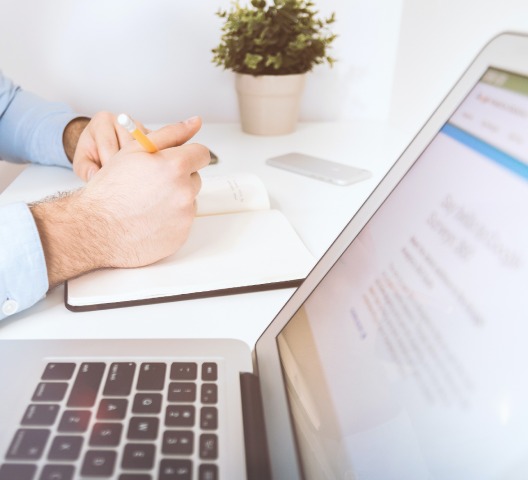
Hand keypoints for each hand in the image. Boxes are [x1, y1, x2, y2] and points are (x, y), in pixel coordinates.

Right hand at [31, 116, 210, 286]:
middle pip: (195, 178)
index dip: (187, 155)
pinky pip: (183, 222)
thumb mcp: (135, 149)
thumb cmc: (111, 188)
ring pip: (189, 200)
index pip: (201, 154)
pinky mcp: (181, 235)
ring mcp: (184, 216)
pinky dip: (171, 220)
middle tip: (151, 184)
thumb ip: (170, 133)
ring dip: (175, 199)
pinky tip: (149, 219)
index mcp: (175, 166)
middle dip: (178, 178)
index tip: (176, 161)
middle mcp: (184, 191)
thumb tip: (195, 122)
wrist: (96, 228)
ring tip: (147, 203)